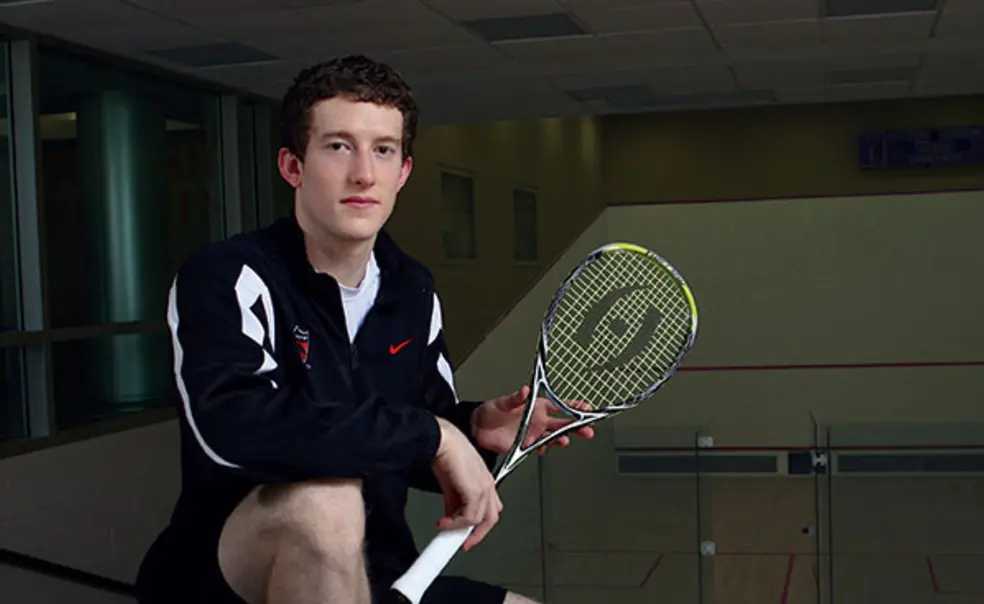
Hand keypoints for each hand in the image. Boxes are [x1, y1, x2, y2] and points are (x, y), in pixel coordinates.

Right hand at [431, 417, 502, 550]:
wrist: (440, 440)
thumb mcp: (450, 484)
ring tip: (446, 531)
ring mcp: (484, 487)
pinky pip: (470, 516)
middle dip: (477, 534)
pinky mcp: (475, 490)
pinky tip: (443, 522)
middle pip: (491, 518)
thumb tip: (450, 517)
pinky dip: (456, 524)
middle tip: (462, 543)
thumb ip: (453, 502)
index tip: (465, 536)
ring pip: (482, 520)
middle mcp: (488, 484)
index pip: (489, 509)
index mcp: (484, 481)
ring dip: (462, 529)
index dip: (478, 526)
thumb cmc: (445, 453)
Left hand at [473, 385, 594, 454]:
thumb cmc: (491, 411)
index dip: (574, 407)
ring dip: (561, 439)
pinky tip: (544, 448)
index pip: (560, 406)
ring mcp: (533, 433)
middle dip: (577, 426)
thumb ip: (514, 399)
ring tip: (565, 440)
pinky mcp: (526, 445)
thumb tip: (524, 391)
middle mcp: (538, 420)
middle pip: (563, 424)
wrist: (478, 428)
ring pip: (554, 437)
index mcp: (536, 406)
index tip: (586, 409)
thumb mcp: (502, 402)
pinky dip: (543, 448)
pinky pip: (539, 448)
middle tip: (588, 430)